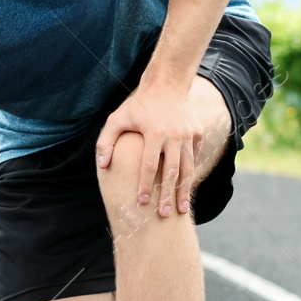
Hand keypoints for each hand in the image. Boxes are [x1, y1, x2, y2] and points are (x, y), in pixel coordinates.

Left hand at [96, 80, 202, 217]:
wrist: (167, 85)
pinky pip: (194, 158)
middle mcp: (174, 135)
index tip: (142, 202)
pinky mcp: (198, 134)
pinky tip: (185, 190)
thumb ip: (106, 141)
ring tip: (181, 210)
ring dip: (184, 191)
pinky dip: (190, 174)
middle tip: (164, 215)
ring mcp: (189, 135)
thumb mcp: (117, 118)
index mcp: (155, 132)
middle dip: (168, 195)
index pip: (149, 165)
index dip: (145, 185)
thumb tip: (103, 165)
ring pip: (188, 168)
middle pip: (172, 172)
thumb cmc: (138, 105)